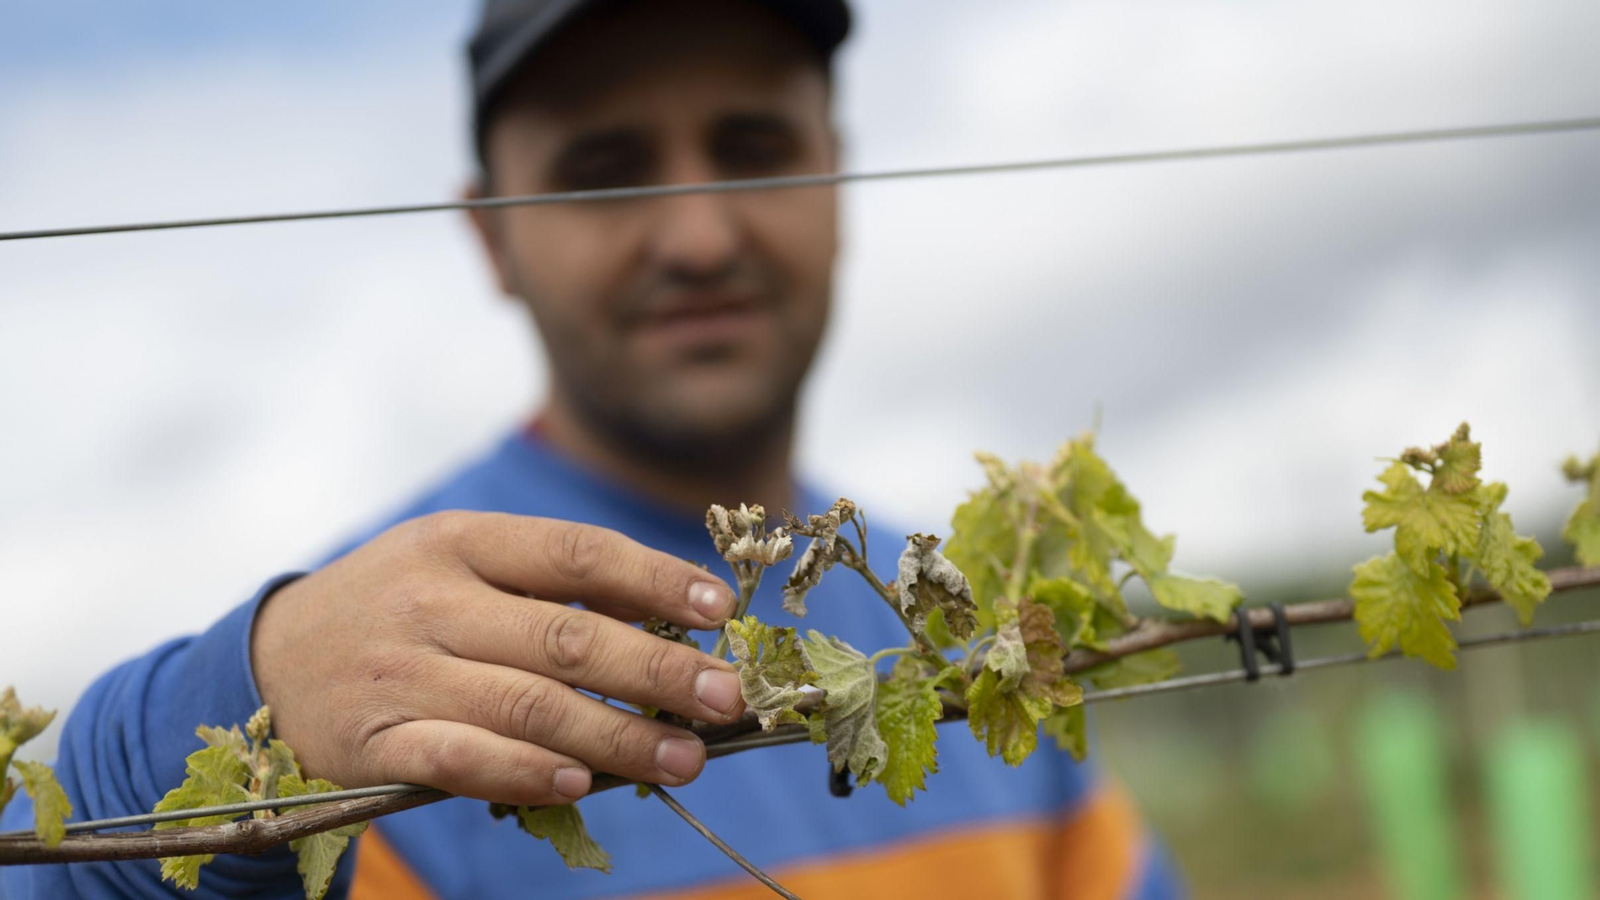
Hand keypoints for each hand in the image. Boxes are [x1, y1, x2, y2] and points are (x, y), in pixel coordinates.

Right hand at [249, 511, 743, 806]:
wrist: (269, 658)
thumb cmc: (400, 607)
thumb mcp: (462, 565)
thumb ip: (555, 584)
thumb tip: (675, 609)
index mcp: (461, 540)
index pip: (577, 553)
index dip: (656, 579)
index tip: (718, 611)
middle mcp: (431, 599)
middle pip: (567, 636)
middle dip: (659, 671)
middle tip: (726, 699)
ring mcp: (399, 672)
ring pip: (529, 706)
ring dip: (619, 735)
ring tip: (685, 758)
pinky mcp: (373, 742)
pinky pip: (462, 758)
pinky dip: (527, 772)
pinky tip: (584, 783)